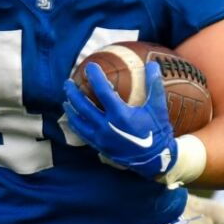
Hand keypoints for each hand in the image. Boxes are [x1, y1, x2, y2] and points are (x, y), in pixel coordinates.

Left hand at [61, 62, 177, 178]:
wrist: (155, 159)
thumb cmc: (157, 132)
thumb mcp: (158, 109)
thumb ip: (154, 86)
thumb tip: (152, 64)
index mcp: (120, 115)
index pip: (102, 91)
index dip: (95, 77)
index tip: (90, 66)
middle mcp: (107, 126)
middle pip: (82, 106)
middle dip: (73, 92)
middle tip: (68, 82)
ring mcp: (101, 138)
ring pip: (78, 121)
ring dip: (70, 109)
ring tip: (65, 100)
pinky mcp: (99, 146)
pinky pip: (82, 133)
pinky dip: (76, 124)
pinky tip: (73, 118)